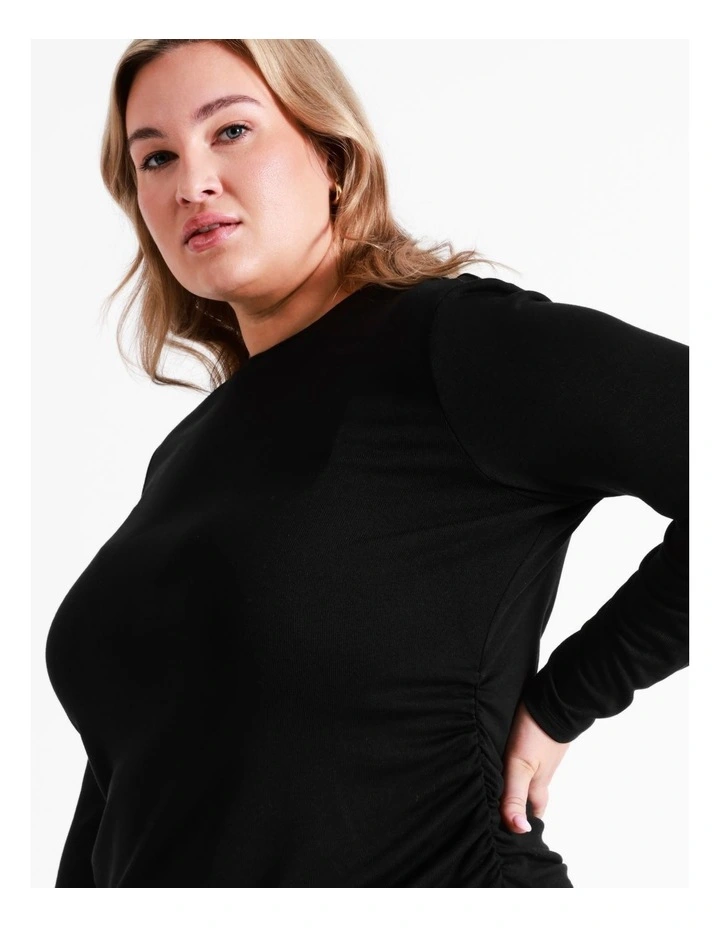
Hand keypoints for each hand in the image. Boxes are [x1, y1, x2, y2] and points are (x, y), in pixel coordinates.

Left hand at [500, 699, 569, 833]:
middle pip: (532, 798)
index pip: (532, 814)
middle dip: (521, 808)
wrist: (556, 699)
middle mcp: (543, 774)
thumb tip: (520, 830)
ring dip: (520, 787)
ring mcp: (544, 757)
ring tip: (502, 791)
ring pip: (532, 779)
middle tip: (504, 815)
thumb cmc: (536, 733)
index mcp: (538, 785)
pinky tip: (510, 761)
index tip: (510, 834)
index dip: (523, 825)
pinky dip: (521, 767)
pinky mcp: (542, 742)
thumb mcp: (519, 766)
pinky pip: (532, 761)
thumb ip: (515, 796)